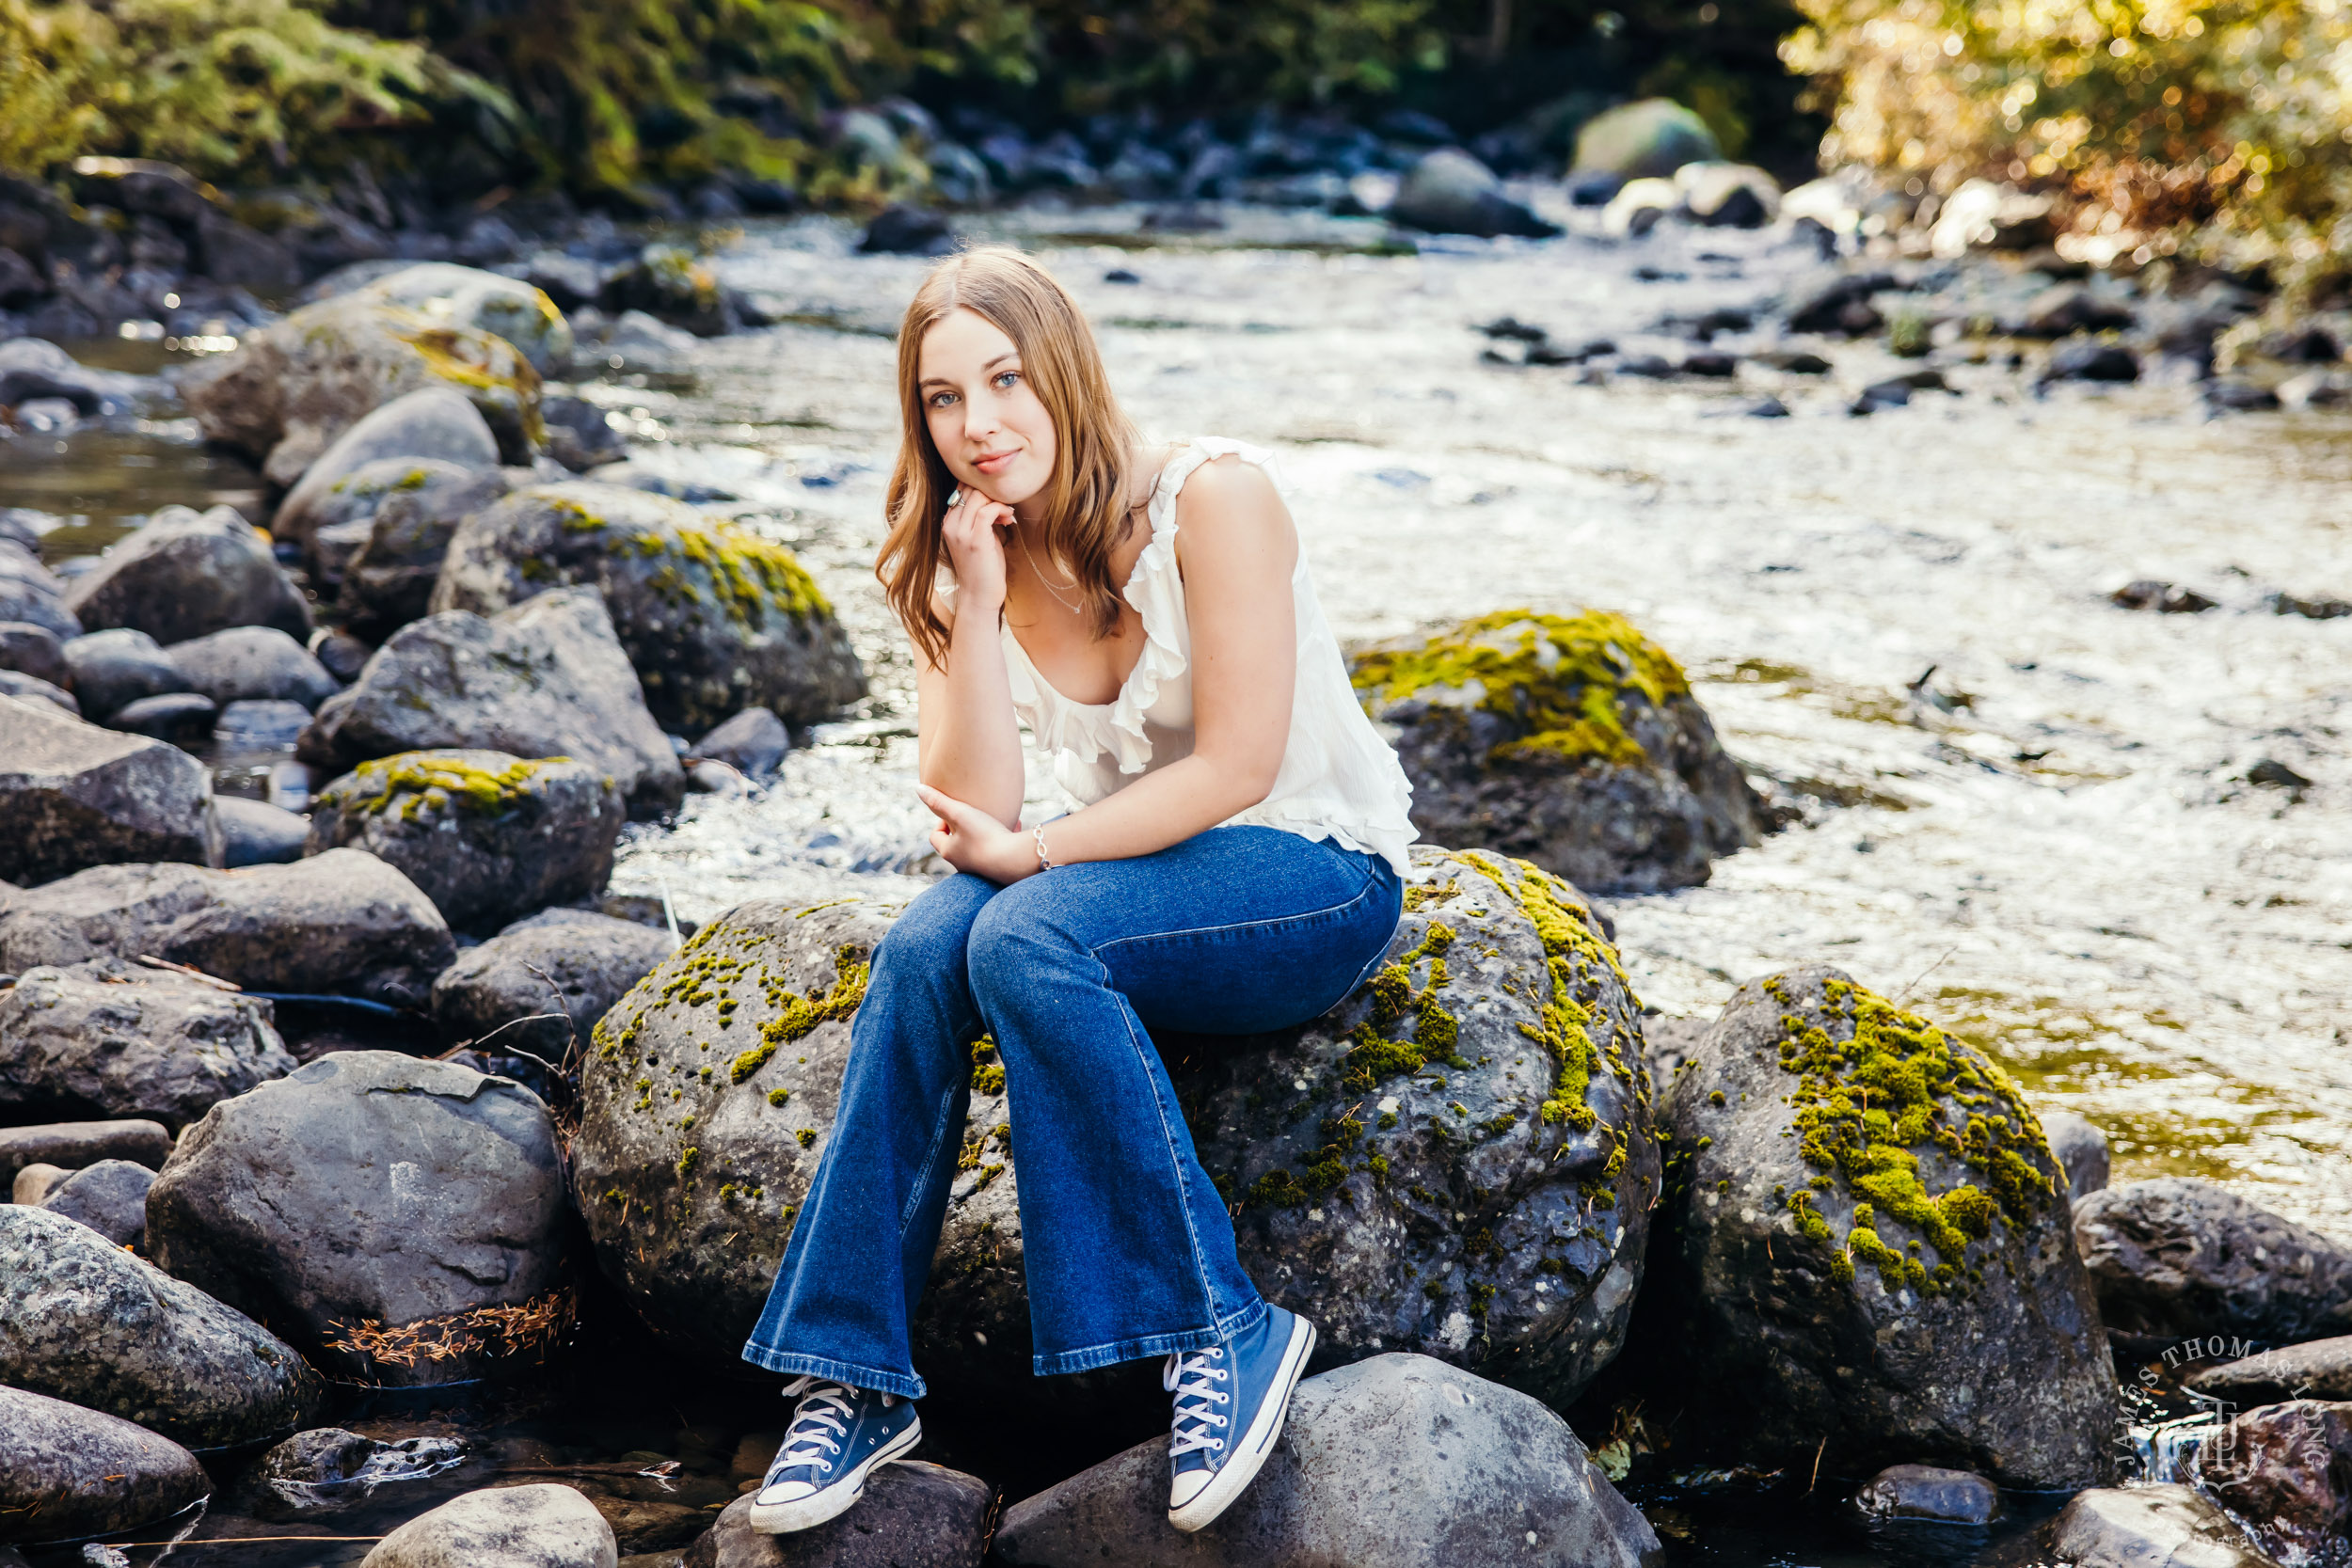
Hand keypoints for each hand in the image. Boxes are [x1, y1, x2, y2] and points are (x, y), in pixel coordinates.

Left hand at [917, 782, 1038, 882]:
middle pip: (955, 842)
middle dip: (962, 826)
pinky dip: (1001, 837)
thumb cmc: (985, 836)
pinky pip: (997, 849)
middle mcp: (962, 863)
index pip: (935, 836)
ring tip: (992, 820)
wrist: (1015, 860)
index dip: (941, 821)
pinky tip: (1015, 825)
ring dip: (982, 832)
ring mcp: (981, 867)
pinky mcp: (999, 868)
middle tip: (971, 814)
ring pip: (977, 846)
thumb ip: (939, 801)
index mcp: (949, 852)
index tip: (954, 811)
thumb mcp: (960, 814)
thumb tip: (918, 789)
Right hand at [940, 487, 1014, 610]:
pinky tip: (1008, 518)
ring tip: (1007, 515)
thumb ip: (979, 518)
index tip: (996, 503)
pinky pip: (987, 511)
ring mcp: (961, 533)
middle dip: (990, 492)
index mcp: (948, 523)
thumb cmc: (982, 568)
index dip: (981, 489)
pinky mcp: (975, 540)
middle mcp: (950, 525)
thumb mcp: (977, 538)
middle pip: (968, 488)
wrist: (979, 596)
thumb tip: (993, 499)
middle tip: (1004, 507)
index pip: (961, 489)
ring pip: (977, 496)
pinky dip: (1001, 509)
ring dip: (998, 500)